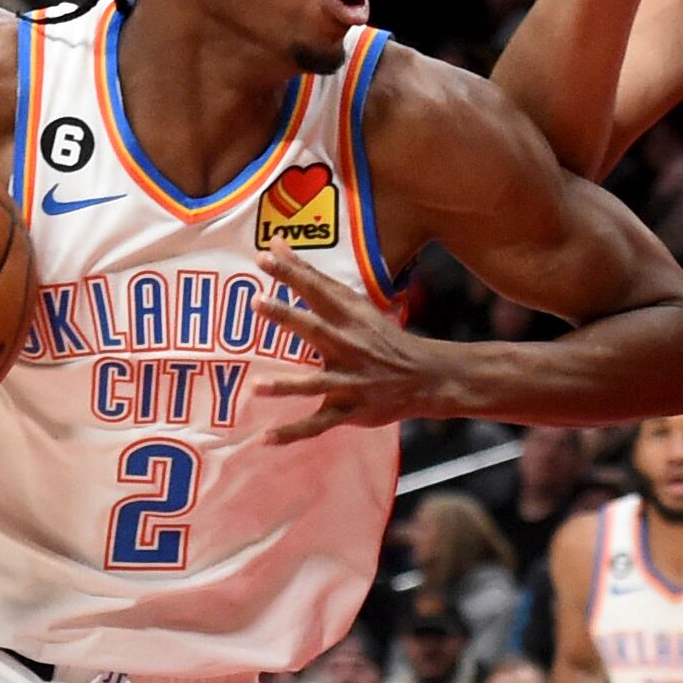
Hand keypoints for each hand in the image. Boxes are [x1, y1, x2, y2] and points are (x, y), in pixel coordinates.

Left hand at [254, 245, 443, 441]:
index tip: (264, 255)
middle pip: (316, 330)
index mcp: (350, 318)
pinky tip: (265, 439)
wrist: (425, 377)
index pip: (318, 290)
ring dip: (287, 386)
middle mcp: (349, 347)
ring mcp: (350, 381)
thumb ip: (312, 277)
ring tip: (256, 387)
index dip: (292, 273)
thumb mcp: (354, 304)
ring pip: (316, 384)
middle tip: (257, 302)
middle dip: (288, 317)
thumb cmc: (380, 336)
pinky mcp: (350, 409)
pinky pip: (319, 423)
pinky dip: (293, 432)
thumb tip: (275, 243)